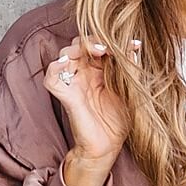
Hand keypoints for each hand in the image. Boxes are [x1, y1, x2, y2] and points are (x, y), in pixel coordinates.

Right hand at [42, 34, 131, 165]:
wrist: (109, 146)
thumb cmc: (120, 120)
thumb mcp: (130, 89)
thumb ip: (130, 67)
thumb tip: (135, 44)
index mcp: (99, 69)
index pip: (97, 44)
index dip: (110, 40)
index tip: (132, 43)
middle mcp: (84, 73)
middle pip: (79, 44)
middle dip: (92, 40)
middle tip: (109, 47)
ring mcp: (73, 83)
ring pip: (64, 55)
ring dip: (77, 48)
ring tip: (97, 51)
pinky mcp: (65, 96)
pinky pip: (50, 78)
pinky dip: (54, 67)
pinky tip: (67, 63)